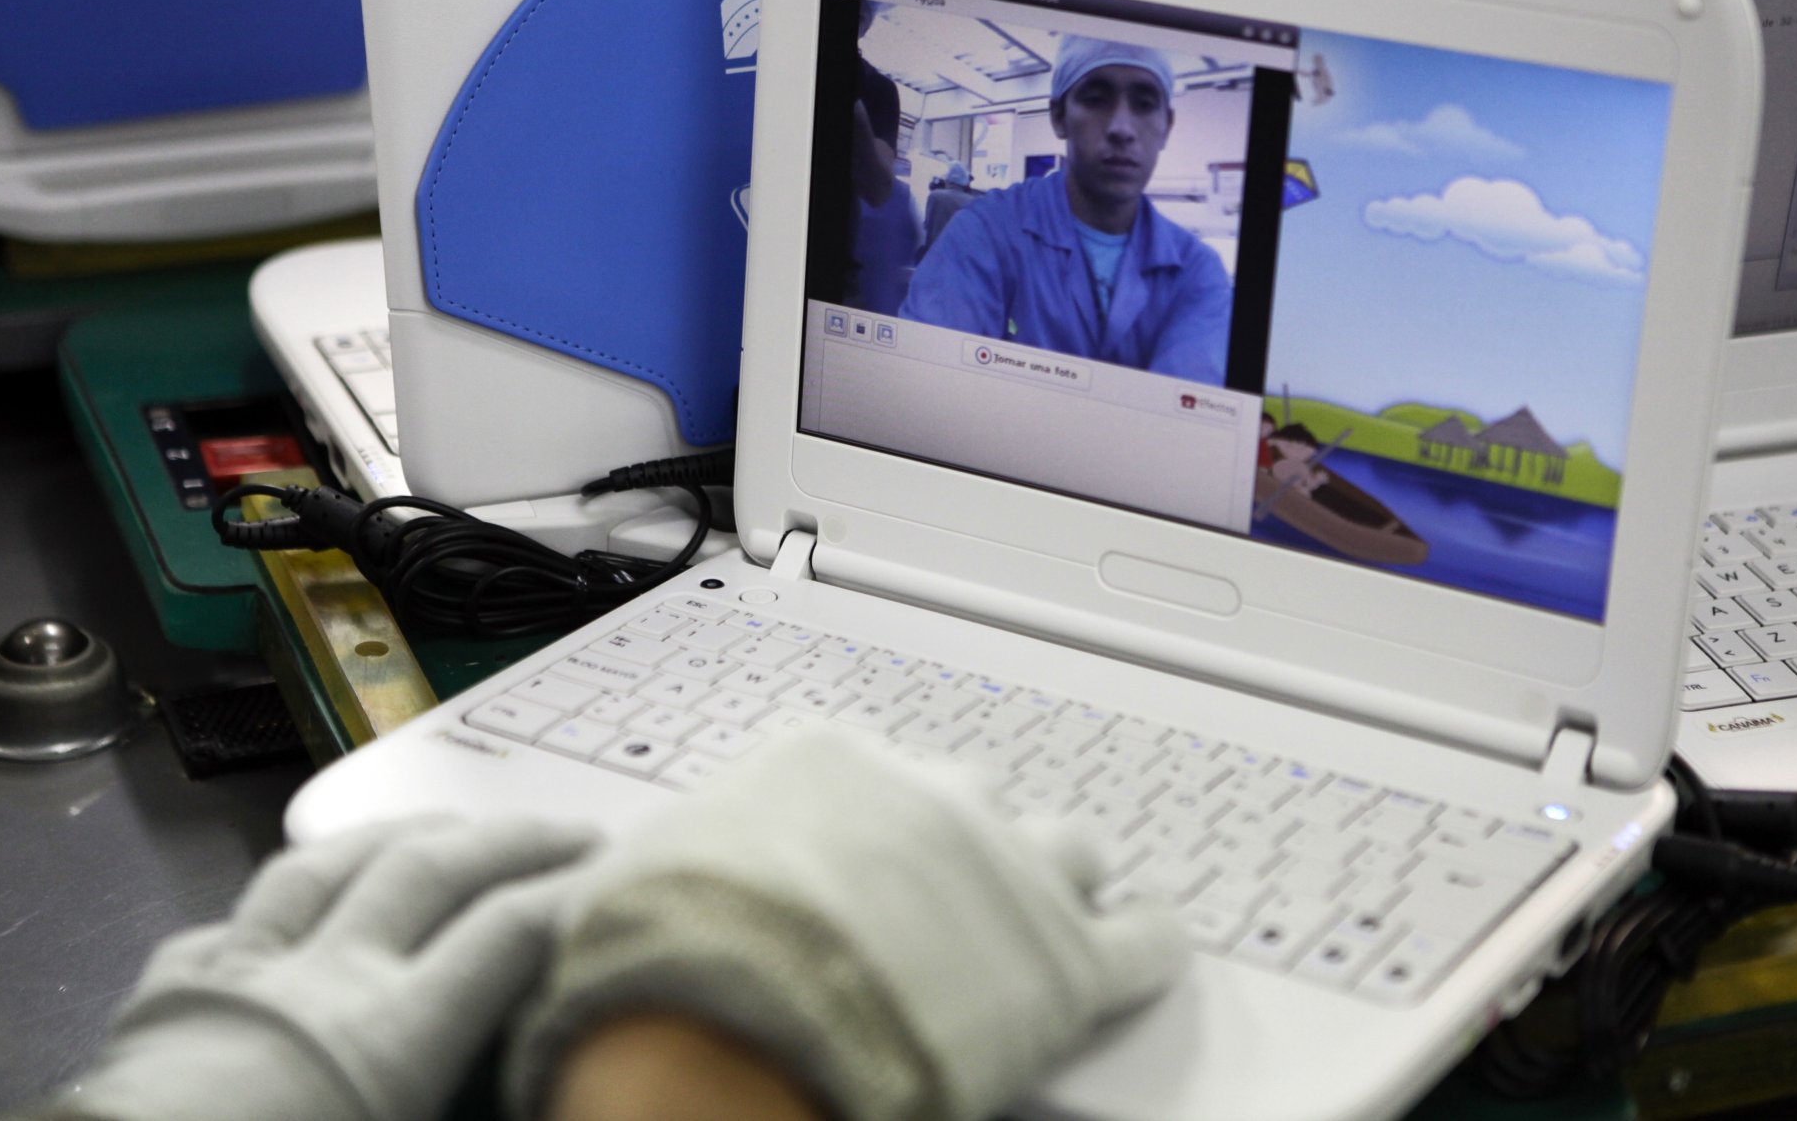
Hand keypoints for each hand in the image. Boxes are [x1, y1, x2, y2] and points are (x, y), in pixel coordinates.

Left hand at [69, 817, 597, 1120]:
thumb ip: (475, 1103)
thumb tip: (542, 1088)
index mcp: (390, 1038)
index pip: (508, 932)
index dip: (574, 892)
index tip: (623, 876)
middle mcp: (324, 980)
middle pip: (435, 870)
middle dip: (514, 838)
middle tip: (572, 829)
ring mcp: (241, 972)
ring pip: (330, 864)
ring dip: (402, 835)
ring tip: (448, 827)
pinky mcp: (167, 992)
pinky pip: (232, 919)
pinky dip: (279, 902)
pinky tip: (294, 902)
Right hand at [509, 729, 1187, 1120]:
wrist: (728, 1034)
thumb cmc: (672, 959)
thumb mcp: (645, 871)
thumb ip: (691, 851)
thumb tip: (659, 870)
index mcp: (833, 762)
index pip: (877, 773)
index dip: (874, 827)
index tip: (864, 857)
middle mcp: (931, 795)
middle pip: (975, 801)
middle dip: (964, 846)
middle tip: (941, 902)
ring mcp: (1007, 871)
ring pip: (1066, 848)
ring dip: (1053, 879)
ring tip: (1046, 911)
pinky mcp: (1069, 960)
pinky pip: (1147, 936)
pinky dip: (1151, 939)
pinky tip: (1150, 943)